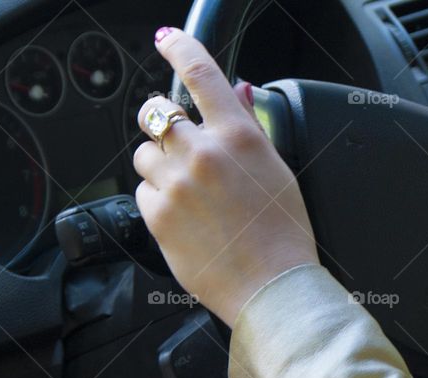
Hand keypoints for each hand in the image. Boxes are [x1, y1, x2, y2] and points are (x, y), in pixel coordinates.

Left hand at [133, 27, 317, 325]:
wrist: (272, 287)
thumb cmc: (285, 234)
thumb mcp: (278, 171)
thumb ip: (250, 127)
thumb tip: (236, 92)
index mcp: (238, 137)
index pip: (200, 73)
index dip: (179, 47)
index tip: (167, 39)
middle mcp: (203, 154)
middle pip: (159, 115)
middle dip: (165, 126)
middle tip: (180, 147)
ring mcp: (176, 185)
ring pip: (145, 154)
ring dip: (159, 166)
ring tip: (188, 194)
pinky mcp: (157, 216)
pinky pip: (143, 193)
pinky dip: (158, 201)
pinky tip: (185, 219)